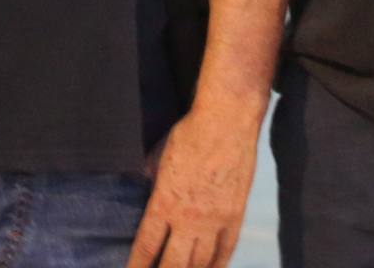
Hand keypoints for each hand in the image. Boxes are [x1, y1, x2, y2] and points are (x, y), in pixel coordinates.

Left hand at [127, 102, 262, 267]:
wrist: (227, 119)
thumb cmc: (190, 133)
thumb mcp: (158, 155)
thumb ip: (149, 176)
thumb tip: (141, 182)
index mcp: (164, 203)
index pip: (146, 247)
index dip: (137, 267)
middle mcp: (188, 218)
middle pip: (173, 265)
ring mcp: (215, 220)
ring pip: (199, 263)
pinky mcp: (236, 215)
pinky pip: (226, 251)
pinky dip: (216, 266)